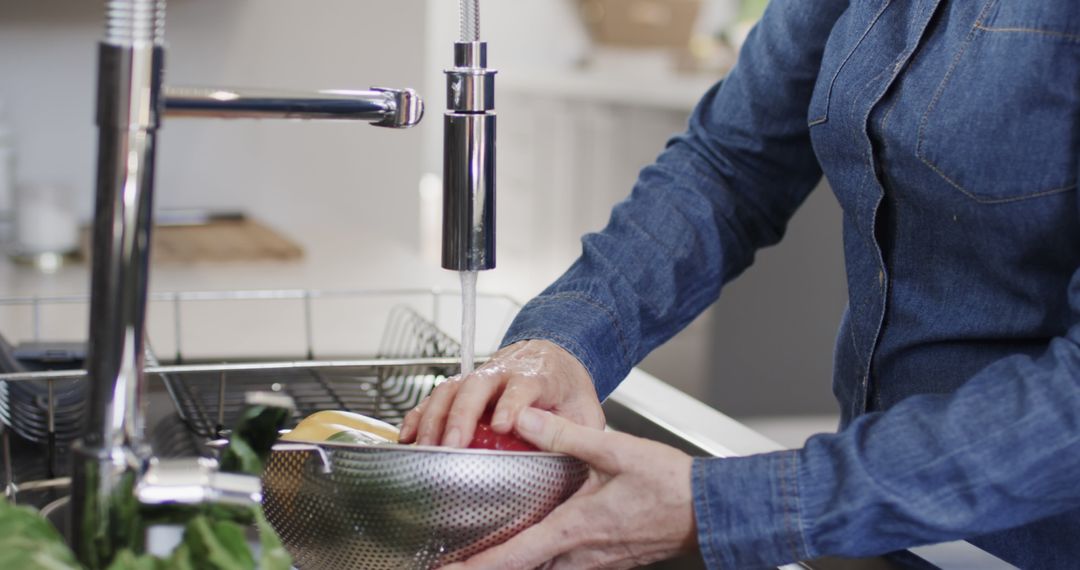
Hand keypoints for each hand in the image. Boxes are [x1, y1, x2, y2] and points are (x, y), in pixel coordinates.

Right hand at [399, 339, 604, 446]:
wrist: (554, 356)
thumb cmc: (567, 390)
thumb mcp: (585, 411)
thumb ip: (580, 432)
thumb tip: (574, 459)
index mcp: (538, 375)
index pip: (524, 386)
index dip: (512, 404)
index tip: (503, 425)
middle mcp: (504, 371)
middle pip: (478, 384)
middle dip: (462, 414)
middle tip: (453, 445)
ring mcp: (480, 377)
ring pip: (451, 388)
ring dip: (435, 418)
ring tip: (425, 449)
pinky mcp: (462, 386)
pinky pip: (435, 398)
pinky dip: (418, 416)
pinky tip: (407, 438)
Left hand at [441, 409, 697, 568]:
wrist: (712, 511)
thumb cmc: (671, 486)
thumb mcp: (616, 451)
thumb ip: (566, 437)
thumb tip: (525, 421)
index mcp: (574, 529)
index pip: (512, 557)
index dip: (476, 567)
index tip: (446, 569)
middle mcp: (579, 555)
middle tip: (453, 564)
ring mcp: (594, 564)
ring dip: (513, 567)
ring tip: (484, 557)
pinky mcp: (607, 562)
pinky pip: (563, 569)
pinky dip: (540, 563)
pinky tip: (537, 547)